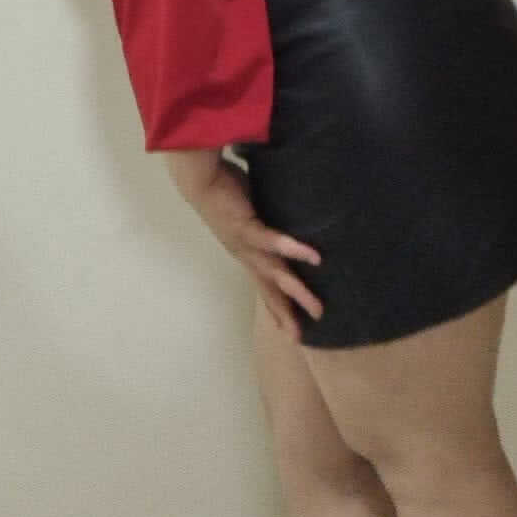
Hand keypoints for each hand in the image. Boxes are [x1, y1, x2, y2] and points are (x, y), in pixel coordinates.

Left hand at [191, 161, 323, 340]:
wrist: (199, 179)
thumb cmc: (225, 190)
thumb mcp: (250, 212)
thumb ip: (267, 221)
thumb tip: (289, 220)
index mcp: (246, 253)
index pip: (263, 286)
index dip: (275, 308)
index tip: (288, 330)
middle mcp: (245, 254)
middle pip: (269, 289)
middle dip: (286, 312)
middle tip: (301, 336)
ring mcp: (245, 244)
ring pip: (274, 273)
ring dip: (295, 291)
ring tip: (316, 306)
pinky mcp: (246, 227)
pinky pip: (272, 241)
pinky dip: (291, 249)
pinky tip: (312, 256)